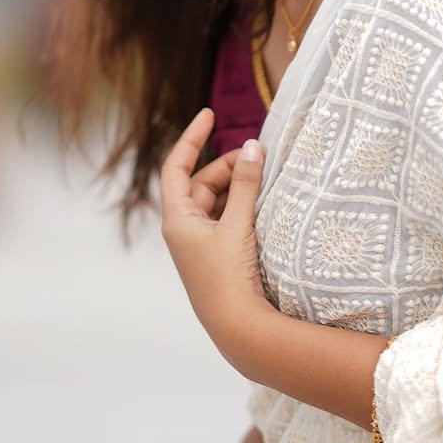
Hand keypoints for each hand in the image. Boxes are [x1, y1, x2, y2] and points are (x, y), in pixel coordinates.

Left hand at [160, 108, 268, 354]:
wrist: (238, 328)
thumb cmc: (229, 277)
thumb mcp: (238, 225)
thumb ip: (246, 184)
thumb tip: (252, 147)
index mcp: (177, 219)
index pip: (177, 166)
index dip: (192, 137)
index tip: (209, 114)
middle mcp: (185, 229)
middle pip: (203, 182)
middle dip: (229, 166)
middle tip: (259, 156)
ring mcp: (202, 244)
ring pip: (219, 200)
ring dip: (240, 186)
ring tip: (266, 176)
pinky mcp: (220, 255)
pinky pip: (229, 218)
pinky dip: (244, 205)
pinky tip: (265, 201)